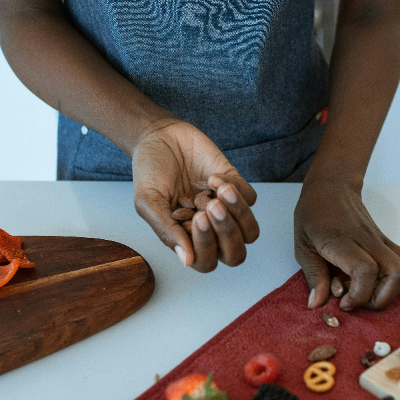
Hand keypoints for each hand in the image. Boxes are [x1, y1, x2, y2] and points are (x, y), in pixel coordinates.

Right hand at [132, 118, 258, 271]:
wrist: (159, 137)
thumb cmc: (150, 173)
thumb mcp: (149, 202)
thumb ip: (167, 232)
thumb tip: (187, 262)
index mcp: (188, 240)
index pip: (207, 262)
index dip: (206, 246)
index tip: (195, 218)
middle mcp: (211, 230)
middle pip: (235, 254)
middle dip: (227, 233)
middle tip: (209, 206)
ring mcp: (225, 210)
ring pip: (250, 230)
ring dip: (238, 213)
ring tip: (218, 191)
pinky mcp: (236, 187)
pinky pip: (250, 198)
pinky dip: (235, 188)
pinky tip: (213, 176)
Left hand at [294, 178, 399, 310]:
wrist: (332, 186)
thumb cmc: (314, 214)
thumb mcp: (302, 245)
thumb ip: (313, 276)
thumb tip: (317, 304)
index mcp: (341, 240)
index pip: (365, 270)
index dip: (359, 295)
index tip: (343, 302)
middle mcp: (367, 240)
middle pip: (397, 273)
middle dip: (381, 299)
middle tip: (359, 301)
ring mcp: (381, 240)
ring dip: (393, 290)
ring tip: (368, 293)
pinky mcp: (387, 242)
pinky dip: (397, 281)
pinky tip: (375, 283)